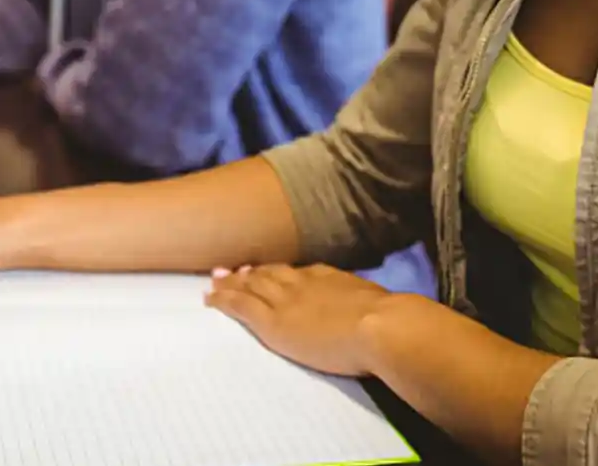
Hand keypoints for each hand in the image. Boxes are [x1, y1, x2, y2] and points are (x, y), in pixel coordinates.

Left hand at [204, 264, 394, 376]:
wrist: (379, 327)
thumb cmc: (387, 320)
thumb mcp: (374, 301)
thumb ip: (363, 303)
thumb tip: (370, 307)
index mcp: (328, 278)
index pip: (297, 273)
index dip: (278, 271)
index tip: (267, 270)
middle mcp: (302, 283)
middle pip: (269, 274)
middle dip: (249, 272)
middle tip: (231, 269)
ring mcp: (285, 300)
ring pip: (249, 286)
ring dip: (231, 282)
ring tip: (215, 280)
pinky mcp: (273, 322)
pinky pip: (240, 305)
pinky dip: (223, 299)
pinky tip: (210, 298)